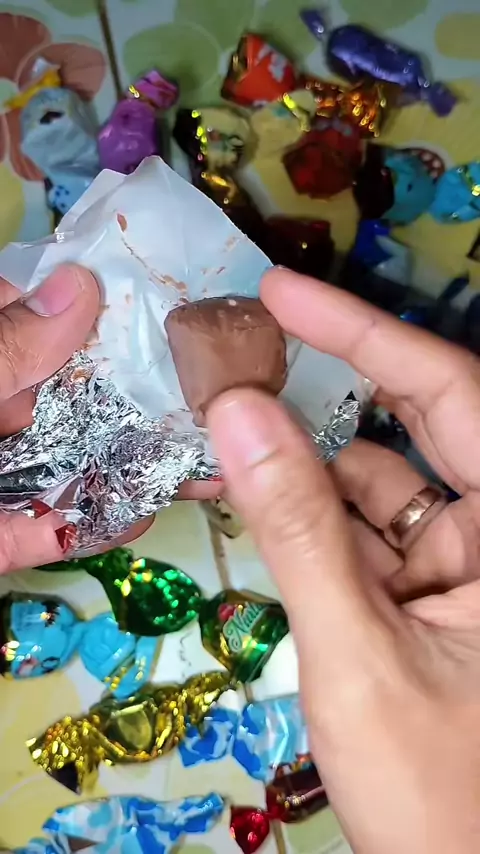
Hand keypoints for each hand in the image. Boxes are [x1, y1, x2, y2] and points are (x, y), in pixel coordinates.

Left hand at [0, 266, 218, 573]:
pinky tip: (145, 515)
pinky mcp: (0, 537)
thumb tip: (80, 282)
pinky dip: (97, 527)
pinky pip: (55, 531)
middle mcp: (3, 414)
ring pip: (81, 466)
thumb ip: (7, 347)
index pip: (47, 318)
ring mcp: (4, 475)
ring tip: (205, 463)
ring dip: (138, 467)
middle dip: (146, 400)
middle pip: (82, 399)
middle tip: (214, 395)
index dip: (106, 307)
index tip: (175, 306)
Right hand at [208, 268, 479, 853]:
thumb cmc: (435, 788)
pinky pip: (365, 533)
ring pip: (380, 483)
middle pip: (420, 422)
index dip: (365, 334)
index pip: (451, 395)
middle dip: (333, 379)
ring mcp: (464, 564)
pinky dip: (309, 514)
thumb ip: (297, 530)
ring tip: (224, 421)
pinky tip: (249, 489)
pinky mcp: (429, 594)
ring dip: (305, 457)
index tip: (282, 294)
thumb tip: (237, 412)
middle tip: (251, 337)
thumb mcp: (356, 652)